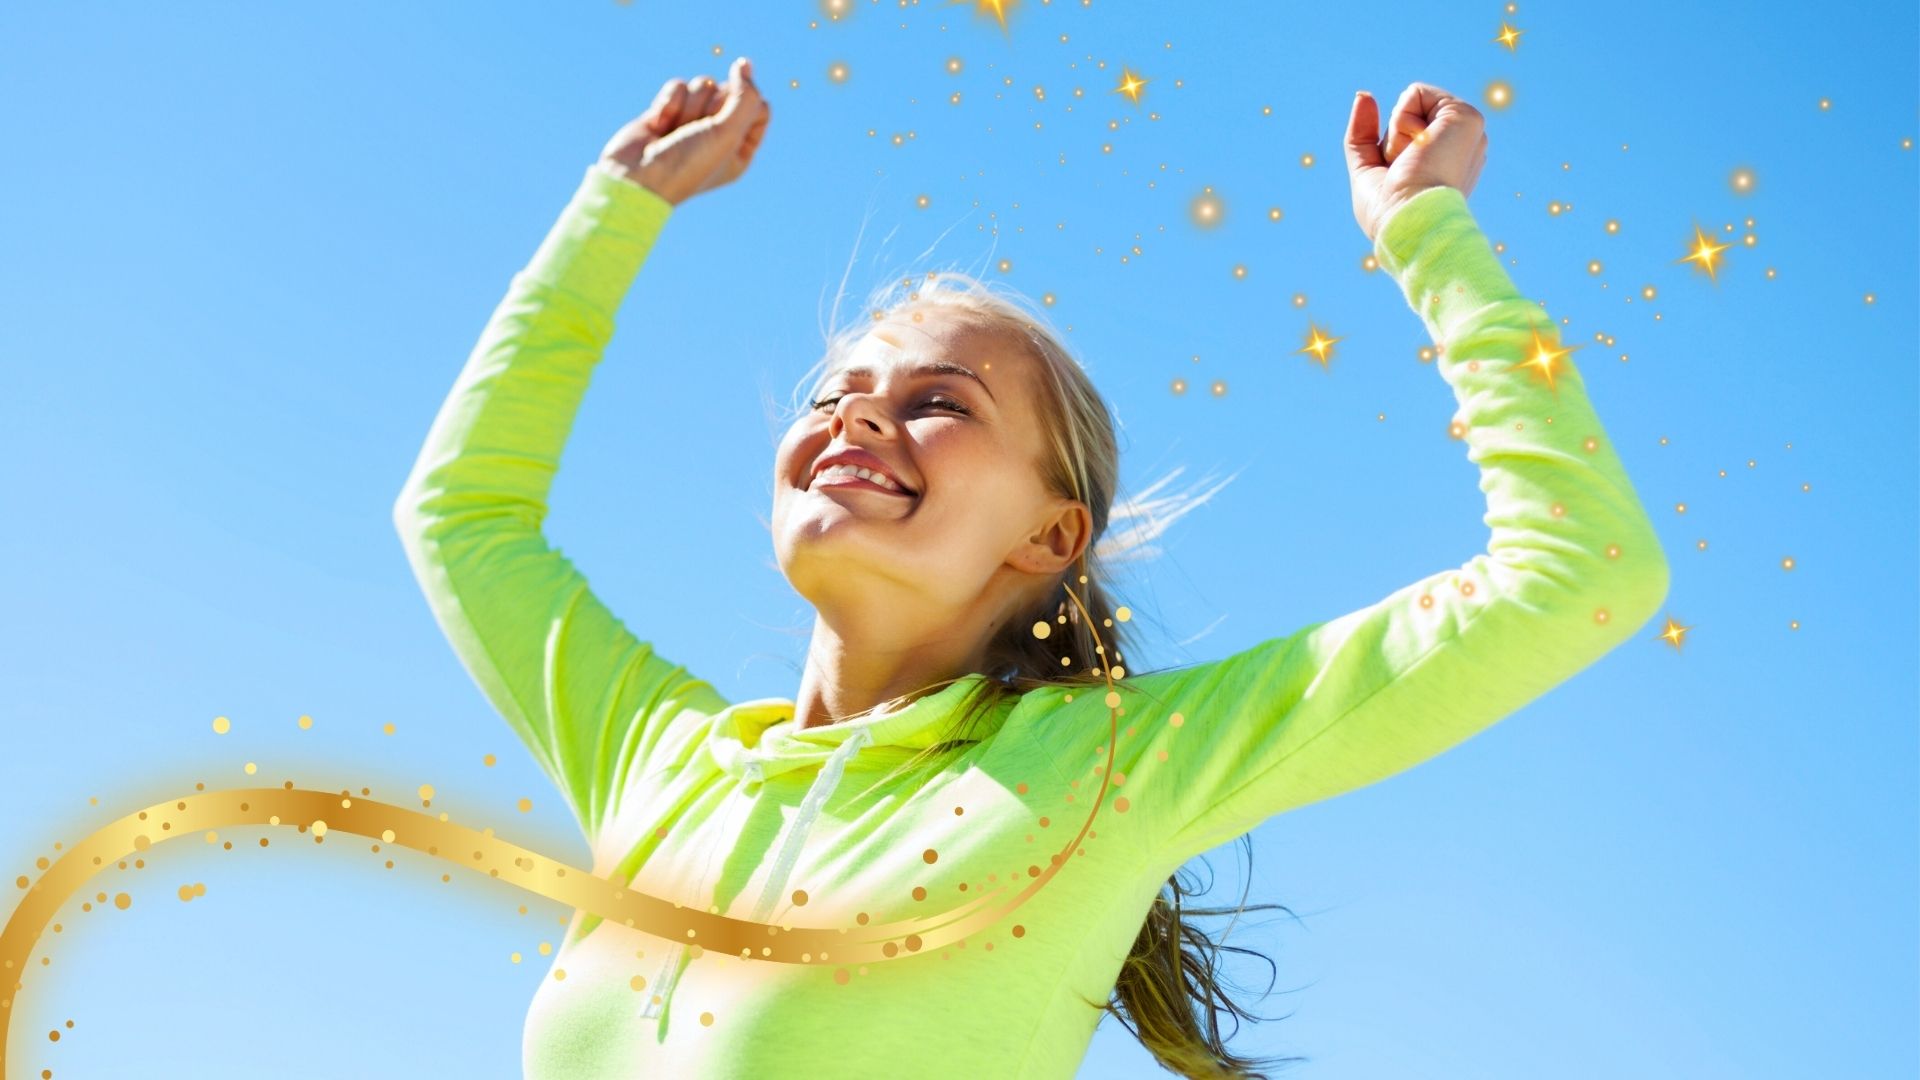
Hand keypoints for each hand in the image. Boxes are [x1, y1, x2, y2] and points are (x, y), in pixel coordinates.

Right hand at [597, 56, 771, 206]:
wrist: (637, 176)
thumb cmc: (687, 163)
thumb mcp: (728, 134)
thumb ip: (745, 97)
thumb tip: (744, 64)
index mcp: (740, 149)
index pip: (760, 108)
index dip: (745, 104)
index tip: (728, 118)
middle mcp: (719, 136)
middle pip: (730, 91)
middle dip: (711, 106)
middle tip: (697, 130)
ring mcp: (692, 123)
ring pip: (702, 85)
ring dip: (689, 106)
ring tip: (675, 130)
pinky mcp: (668, 111)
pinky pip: (678, 86)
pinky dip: (669, 102)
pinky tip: (659, 125)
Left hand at [1344, 82, 1486, 244]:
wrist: (1408, 223)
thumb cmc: (1388, 211)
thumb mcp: (1367, 168)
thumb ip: (1363, 133)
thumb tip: (1364, 94)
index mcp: (1446, 159)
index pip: (1405, 131)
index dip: (1388, 152)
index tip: (1400, 180)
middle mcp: (1461, 144)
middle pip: (1405, 116)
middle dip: (1391, 141)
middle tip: (1405, 171)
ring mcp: (1467, 130)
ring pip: (1410, 103)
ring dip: (1396, 135)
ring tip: (1412, 162)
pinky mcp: (1467, 116)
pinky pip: (1415, 93)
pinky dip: (1402, 122)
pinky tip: (1418, 149)